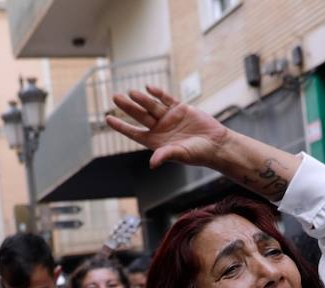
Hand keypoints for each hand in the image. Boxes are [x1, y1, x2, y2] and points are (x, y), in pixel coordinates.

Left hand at [107, 85, 230, 169]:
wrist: (216, 144)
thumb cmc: (199, 154)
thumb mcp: (181, 154)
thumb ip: (166, 155)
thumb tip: (153, 163)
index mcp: (156, 141)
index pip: (134, 133)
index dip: (121, 126)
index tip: (108, 119)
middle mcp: (160, 129)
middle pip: (140, 116)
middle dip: (128, 108)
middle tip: (115, 97)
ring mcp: (169, 118)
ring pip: (151, 106)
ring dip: (141, 99)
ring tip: (131, 92)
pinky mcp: (180, 109)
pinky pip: (166, 99)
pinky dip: (159, 93)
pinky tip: (149, 88)